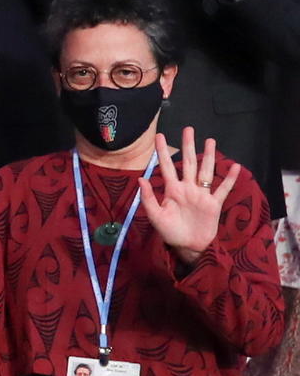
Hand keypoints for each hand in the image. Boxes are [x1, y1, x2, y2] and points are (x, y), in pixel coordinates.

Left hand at [140, 127, 237, 261]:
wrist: (188, 246)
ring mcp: (202, 195)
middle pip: (189, 163)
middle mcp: (187, 188)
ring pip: (206, 171)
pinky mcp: (214, 204)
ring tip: (211, 141)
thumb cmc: (170, 232)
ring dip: (209, 156)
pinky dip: (229, 179)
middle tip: (189, 129)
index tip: (159, 136)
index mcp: (172, 190)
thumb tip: (141, 179)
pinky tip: (235, 167)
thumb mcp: (155, 216)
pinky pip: (223, 189)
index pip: (167, 166)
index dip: (163, 152)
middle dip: (188, 146)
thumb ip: (148, 198)